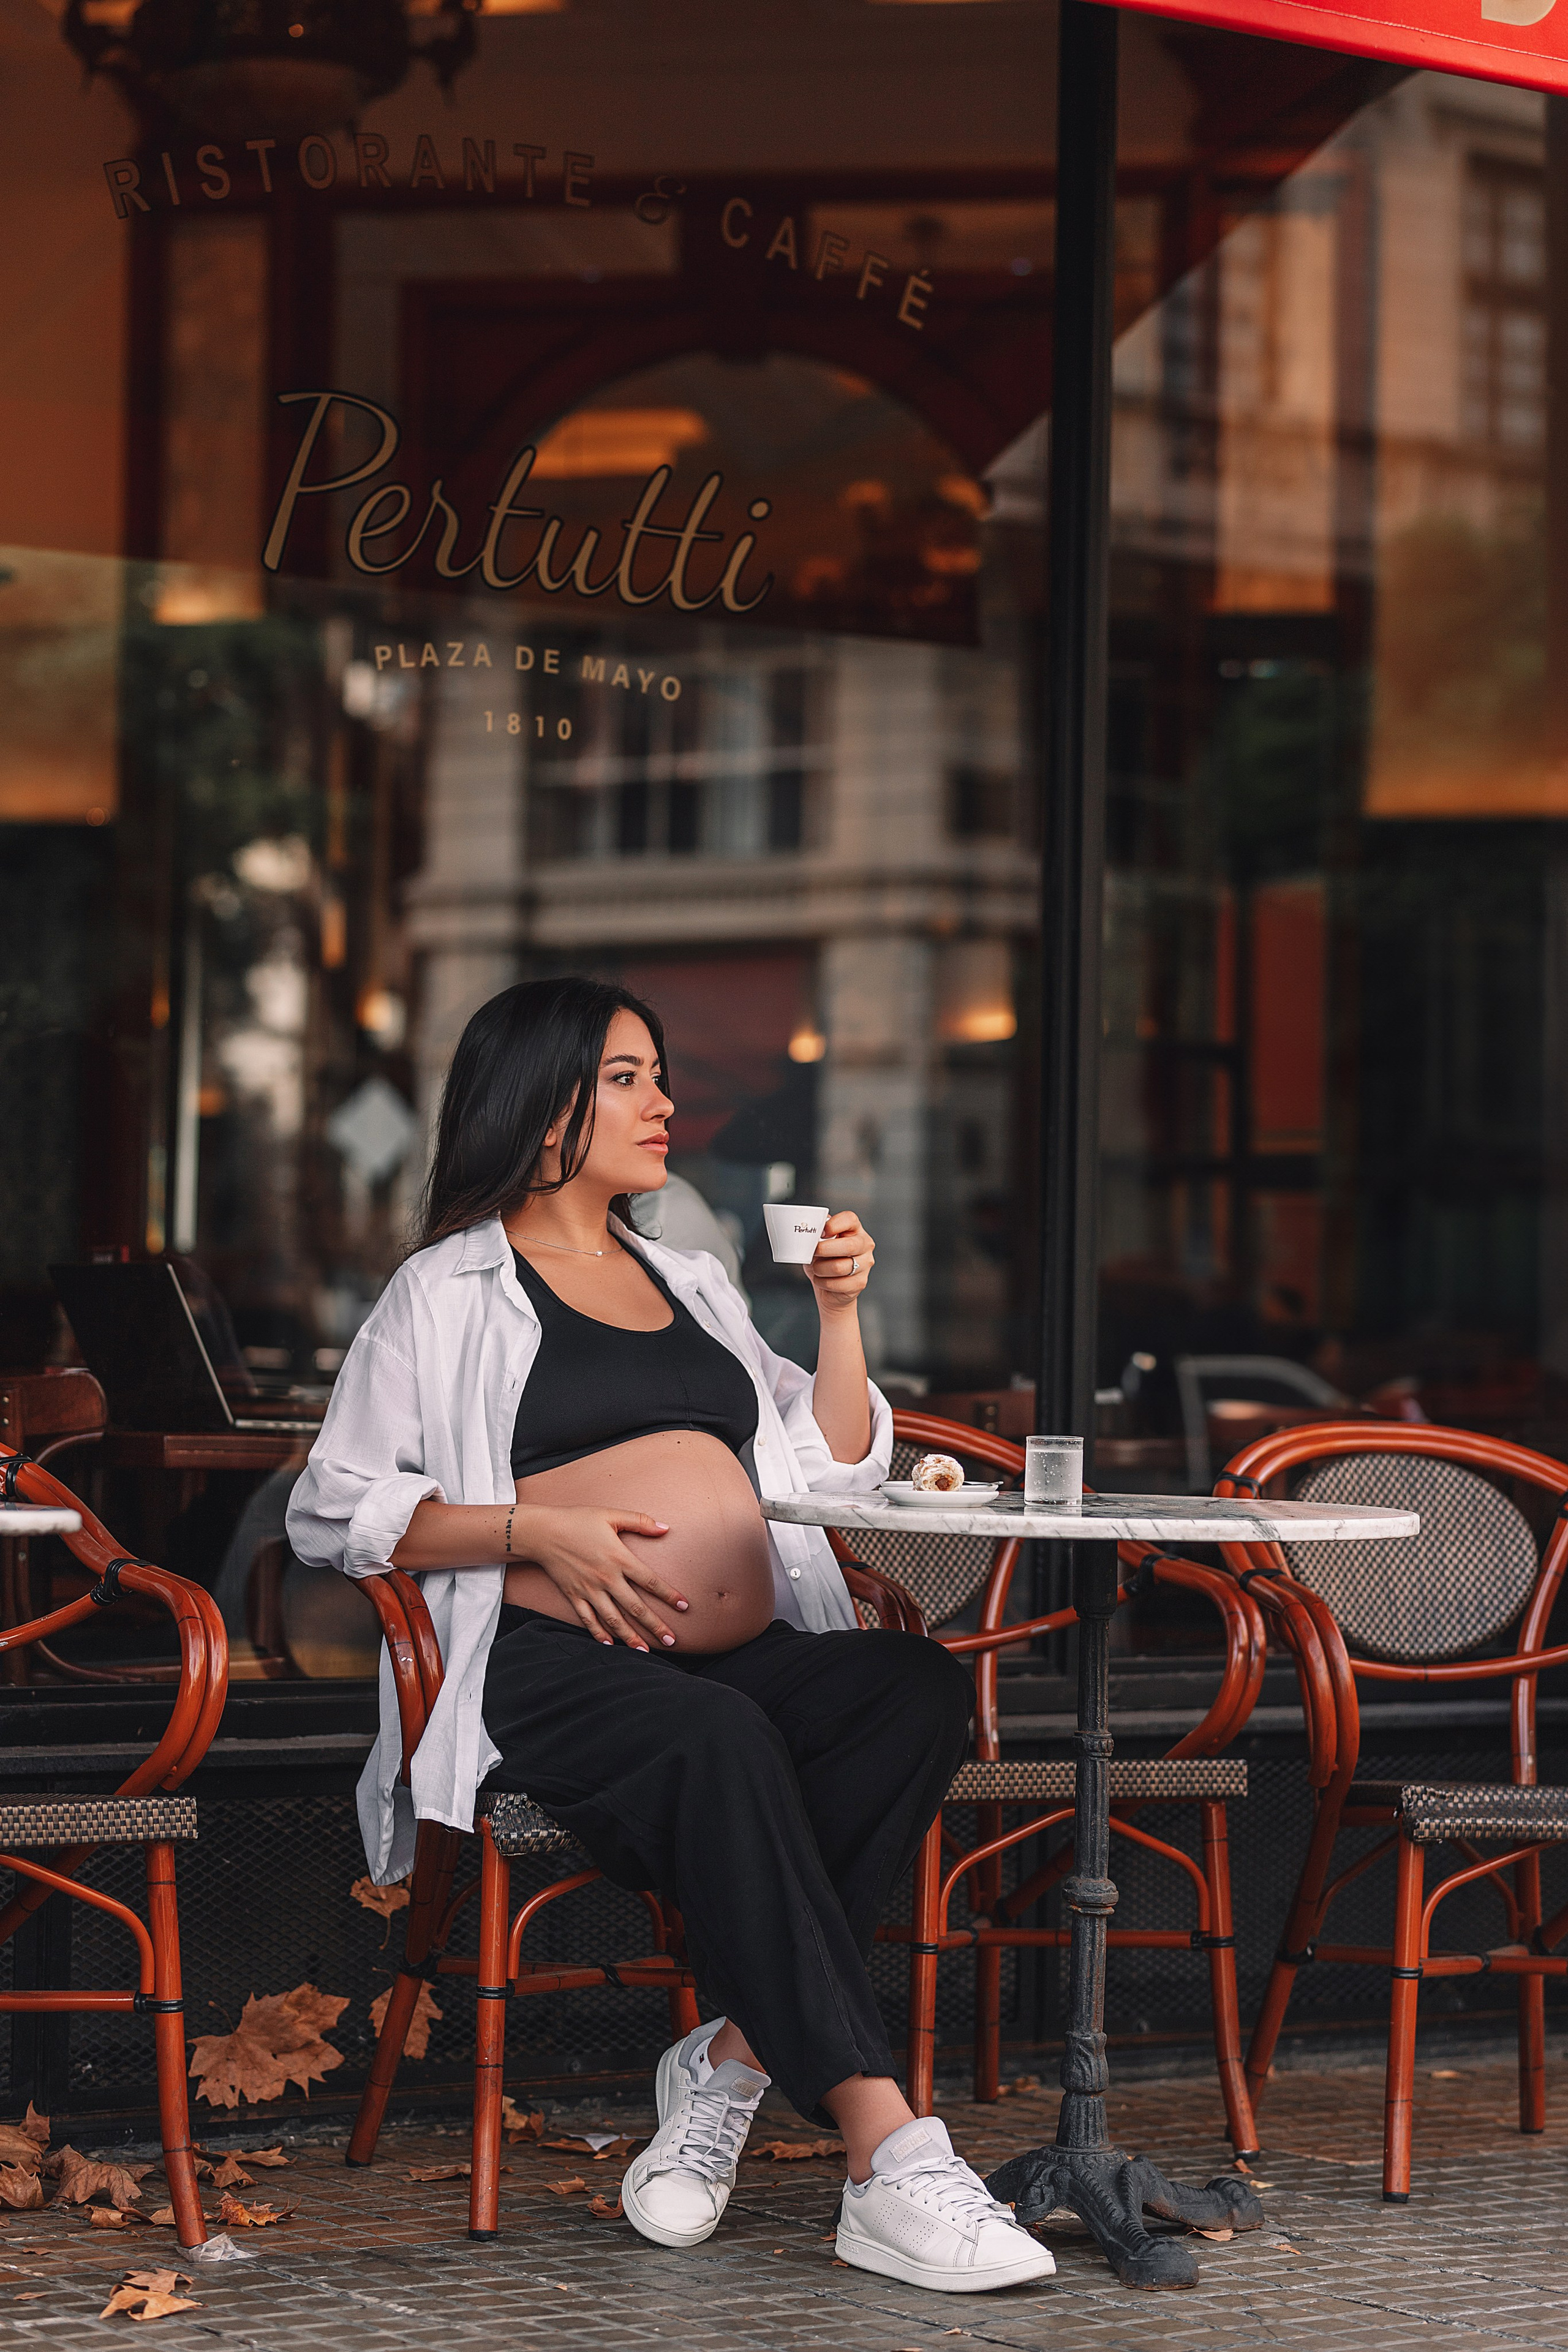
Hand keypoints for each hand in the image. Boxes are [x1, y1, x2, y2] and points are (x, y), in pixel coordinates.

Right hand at [519, 1506, 688, 1650]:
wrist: (542, 1531)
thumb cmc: (579, 1520)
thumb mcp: (611, 1515)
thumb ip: (640, 1521)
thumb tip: (666, 1528)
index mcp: (618, 1558)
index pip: (649, 1581)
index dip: (668, 1594)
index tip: (684, 1606)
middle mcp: (605, 1578)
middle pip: (635, 1607)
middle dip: (654, 1625)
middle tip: (671, 1640)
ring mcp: (588, 1590)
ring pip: (613, 1619)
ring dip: (629, 1636)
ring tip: (644, 1651)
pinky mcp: (573, 1595)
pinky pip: (588, 1619)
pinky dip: (598, 1632)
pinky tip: (609, 1644)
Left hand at [805, 1210, 874, 1315]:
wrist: (830, 1287)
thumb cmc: (824, 1261)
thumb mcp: (819, 1243)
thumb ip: (817, 1233)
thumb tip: (806, 1229)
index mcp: (855, 1229)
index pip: (850, 1219)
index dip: (833, 1224)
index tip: (820, 1233)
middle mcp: (865, 1245)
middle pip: (849, 1246)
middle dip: (824, 1250)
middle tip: (813, 1253)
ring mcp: (865, 1265)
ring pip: (839, 1267)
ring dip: (820, 1269)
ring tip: (816, 1268)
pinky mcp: (860, 1283)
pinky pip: (838, 1284)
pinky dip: (823, 1282)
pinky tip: (821, 1280)